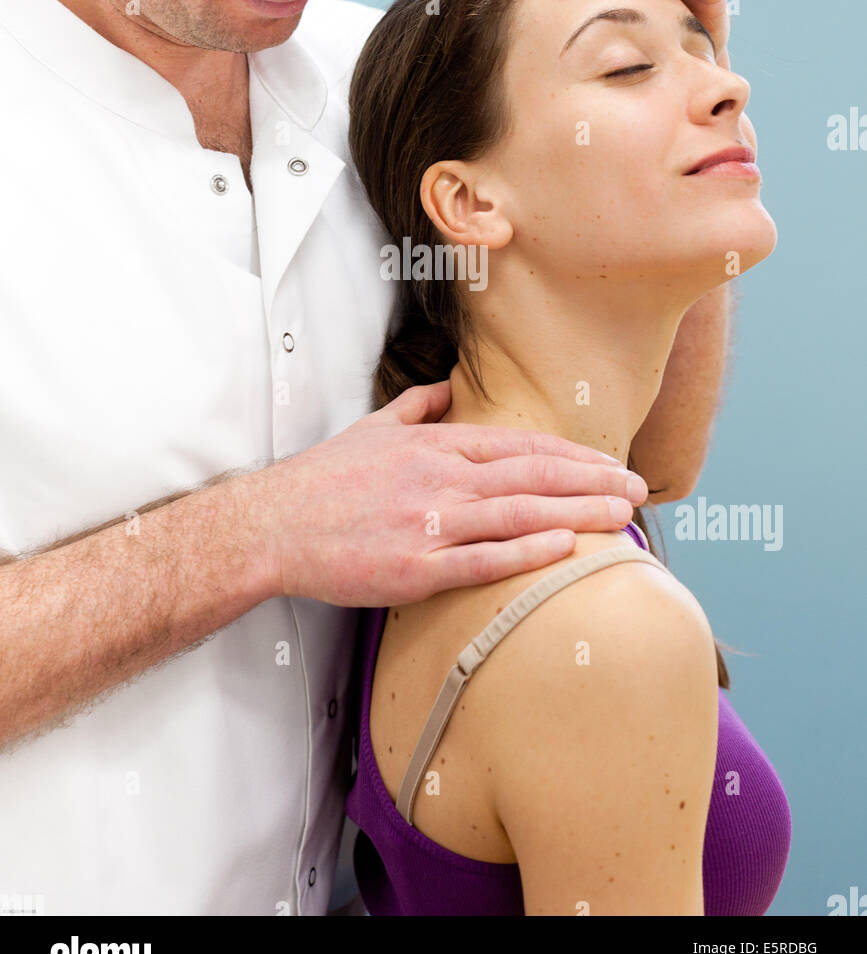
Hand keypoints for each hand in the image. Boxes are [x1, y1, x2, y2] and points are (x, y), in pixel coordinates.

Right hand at [260, 380, 647, 606]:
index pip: (520, 445)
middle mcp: (439, 478)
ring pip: (518, 512)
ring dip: (576, 513)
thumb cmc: (322, 480)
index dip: (573, 456)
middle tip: (639, 490)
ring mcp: (428, 522)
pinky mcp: (413, 567)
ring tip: (623, 518)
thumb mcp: (372, 428)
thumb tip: (448, 386)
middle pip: (532, 475)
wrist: (273, 525)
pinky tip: (562, 547)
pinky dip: (524, 552)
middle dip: (593, 482)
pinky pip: (480, 559)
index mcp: (435, 445)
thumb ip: (418, 407)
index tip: (611, 464)